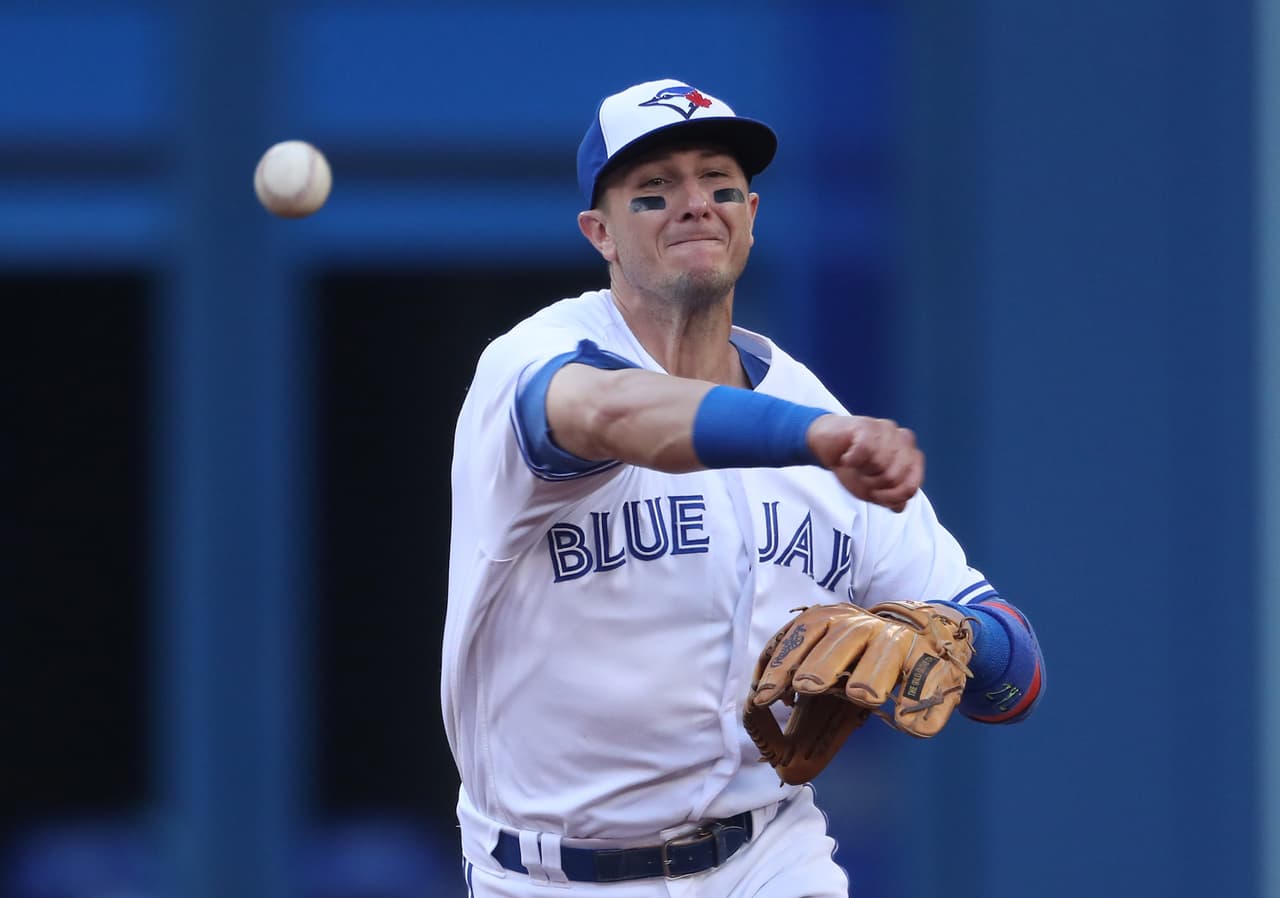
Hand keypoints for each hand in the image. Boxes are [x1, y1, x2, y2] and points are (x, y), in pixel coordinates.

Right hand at [806, 415, 922, 511]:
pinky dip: (851, 460)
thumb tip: (900, 506)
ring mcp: (888, 430)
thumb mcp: (873, 489)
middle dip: (873, 484)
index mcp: (912, 457)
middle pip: (894, 478)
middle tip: (861, 475)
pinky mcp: (868, 424)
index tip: (874, 493)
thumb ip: (891, 498)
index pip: (910, 487)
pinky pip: (865, 450)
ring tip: (855, 464)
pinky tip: (847, 457)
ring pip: (880, 464)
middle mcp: (905, 441)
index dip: (890, 497)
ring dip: (861, 471)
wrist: (827, 445)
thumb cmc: (854, 465)